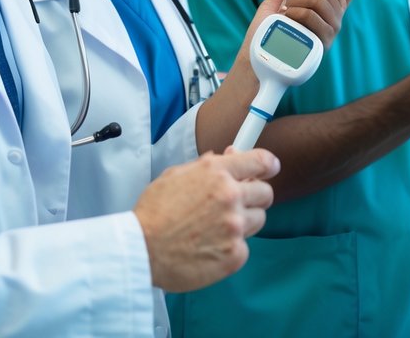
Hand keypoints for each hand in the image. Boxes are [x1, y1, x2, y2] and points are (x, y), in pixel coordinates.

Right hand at [134, 147, 280, 291]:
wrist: (139, 249)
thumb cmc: (153, 214)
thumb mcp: (175, 175)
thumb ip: (206, 165)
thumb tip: (228, 156)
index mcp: (217, 173)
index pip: (260, 161)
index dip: (268, 164)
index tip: (270, 168)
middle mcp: (230, 197)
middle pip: (266, 193)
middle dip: (254, 196)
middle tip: (237, 204)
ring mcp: (234, 226)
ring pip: (258, 220)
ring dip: (243, 222)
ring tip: (216, 228)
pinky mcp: (234, 254)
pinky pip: (245, 247)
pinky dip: (231, 248)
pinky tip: (211, 248)